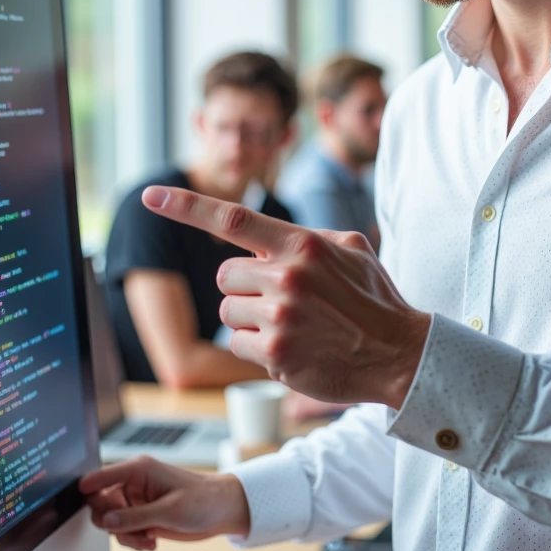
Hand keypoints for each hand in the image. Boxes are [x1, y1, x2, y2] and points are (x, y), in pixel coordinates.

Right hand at [79, 455, 249, 549]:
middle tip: (132, 533)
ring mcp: (136, 501)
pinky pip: (122, 531)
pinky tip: (150, 542)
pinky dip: (132, 540)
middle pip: (99, 503)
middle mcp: (133, 484)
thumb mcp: (169, 510)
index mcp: (139, 470)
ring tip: (147, 541)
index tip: (82, 500)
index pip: (100, 476)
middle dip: (111, 522)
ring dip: (124, 535)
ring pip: (109, 521)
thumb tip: (105, 520)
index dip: (88, 488)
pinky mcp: (141, 516)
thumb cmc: (204, 501)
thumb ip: (134, 516)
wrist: (223, 512)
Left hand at [140, 185, 431, 405]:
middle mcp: (287, 278)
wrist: (400, 354)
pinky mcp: (276, 354)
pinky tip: (289, 349)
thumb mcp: (351, 250)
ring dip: (249, 320)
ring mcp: (280, 317)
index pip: (232, 218)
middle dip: (245, 288)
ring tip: (290, 326)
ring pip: (227, 311)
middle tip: (282, 300)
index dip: (185, 206)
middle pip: (225, 276)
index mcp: (302, 245)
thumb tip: (267, 235)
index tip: (150, 196)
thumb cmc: (374, 299)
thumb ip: (306, 237)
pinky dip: (254, 349)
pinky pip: (236, 345)